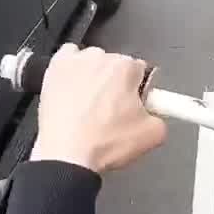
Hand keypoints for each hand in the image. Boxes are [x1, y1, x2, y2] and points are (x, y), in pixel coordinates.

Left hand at [29, 44, 166, 173]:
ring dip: (93, 77)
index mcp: (126, 68)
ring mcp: (75, 62)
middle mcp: (100, 58)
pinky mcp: (53, 70)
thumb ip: (160, 117)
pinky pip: (67, 57)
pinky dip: (70, 70)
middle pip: (115, 65)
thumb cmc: (103, 143)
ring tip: (88, 105)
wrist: (67, 155)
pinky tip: (72, 89)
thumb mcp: (152, 135)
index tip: (134, 104)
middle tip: (111, 111)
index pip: (141, 70)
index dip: (139, 89)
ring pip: (91, 62)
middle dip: (116, 84)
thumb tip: (154, 114)